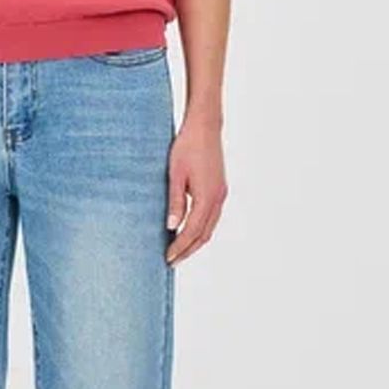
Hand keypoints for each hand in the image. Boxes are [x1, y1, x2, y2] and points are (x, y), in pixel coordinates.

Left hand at [165, 120, 226, 263]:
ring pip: (210, 227)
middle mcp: (218, 199)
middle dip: (188, 250)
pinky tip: (189, 231)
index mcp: (207, 197)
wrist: (205, 127)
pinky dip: (201, 229)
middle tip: (172, 261)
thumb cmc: (187, 146)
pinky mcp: (220, 189)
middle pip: (204, 234)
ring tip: (179, 250)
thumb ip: (175, 201)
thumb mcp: (175, 174)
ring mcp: (221, 194)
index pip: (192, 231)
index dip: (180, 247)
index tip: (168, 258)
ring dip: (195, 241)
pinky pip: (212, 217)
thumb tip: (172, 227)